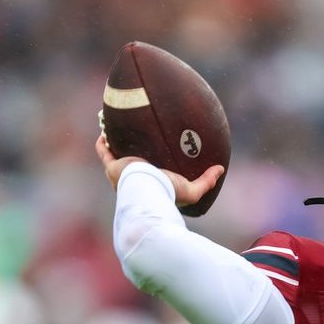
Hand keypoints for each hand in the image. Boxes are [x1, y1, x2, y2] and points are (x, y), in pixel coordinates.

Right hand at [95, 134, 223, 207]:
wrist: (148, 192)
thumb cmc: (168, 194)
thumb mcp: (191, 190)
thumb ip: (206, 181)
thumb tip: (221, 169)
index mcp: (149, 187)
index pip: (148, 178)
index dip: (149, 169)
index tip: (154, 156)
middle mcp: (133, 182)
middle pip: (131, 167)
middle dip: (131, 155)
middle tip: (137, 140)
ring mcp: (121, 174)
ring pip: (115, 157)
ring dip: (115, 145)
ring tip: (118, 131)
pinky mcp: (112, 166)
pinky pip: (103, 152)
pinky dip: (103, 142)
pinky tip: (104, 130)